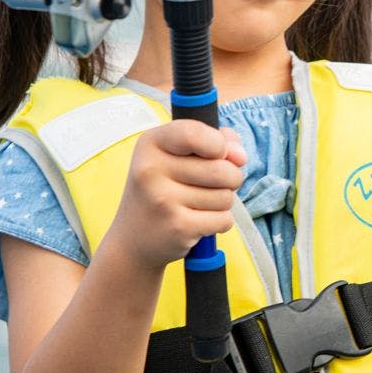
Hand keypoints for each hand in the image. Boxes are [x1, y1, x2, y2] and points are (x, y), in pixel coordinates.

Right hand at [107, 121, 246, 271]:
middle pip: (222, 169)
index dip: (219, 143)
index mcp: (151, 143)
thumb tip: (239, 155)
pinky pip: (224, 219)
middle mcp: (151, 170)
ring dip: (223, 202)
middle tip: (211, 185)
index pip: (194, 133)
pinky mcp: (177, 227)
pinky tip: (197, 221)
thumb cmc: (165, 188)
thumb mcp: (178, 154)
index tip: (220, 152)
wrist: (133, 239)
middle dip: (231, 178)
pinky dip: (220, 222)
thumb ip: (214, 141)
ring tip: (198, 204)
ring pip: (226, 196)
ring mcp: (162, 200)